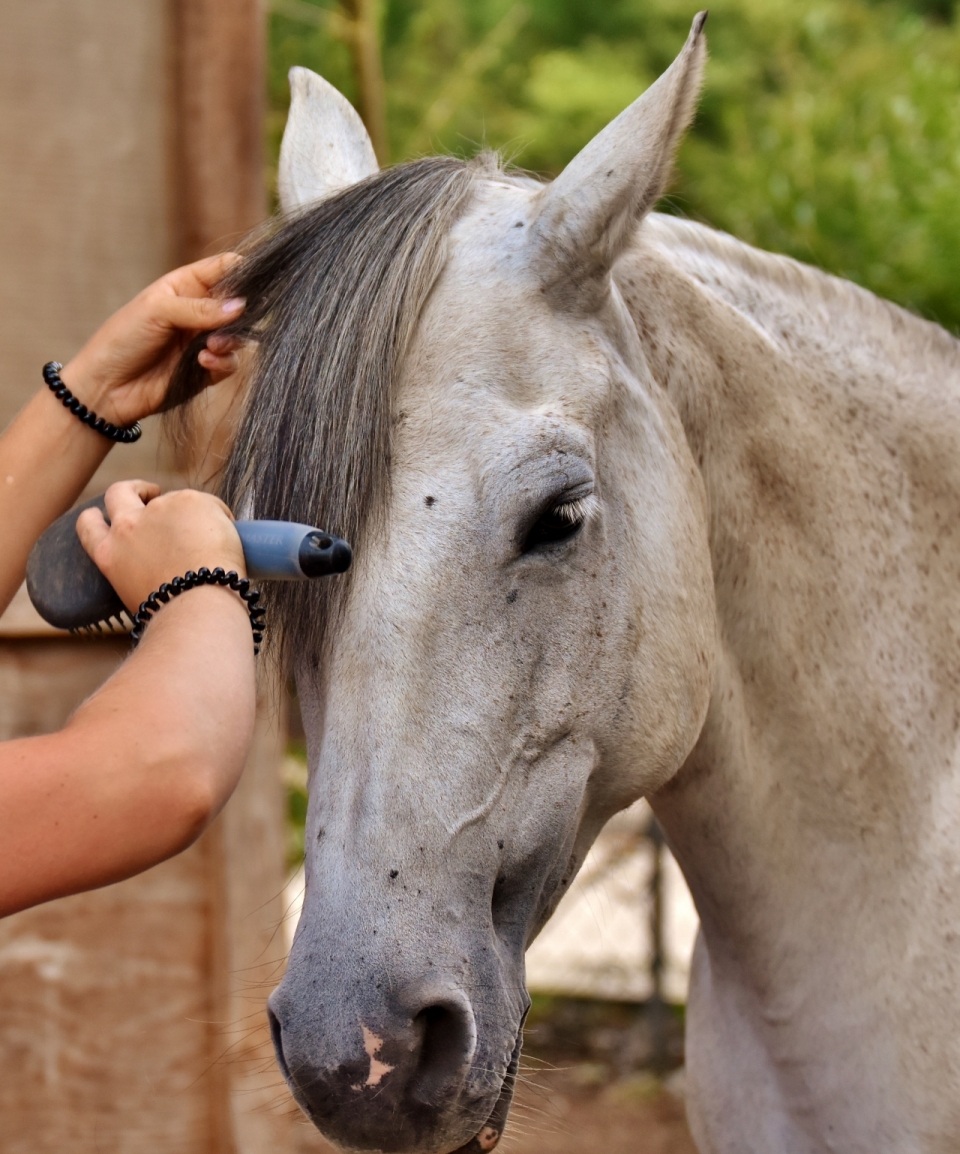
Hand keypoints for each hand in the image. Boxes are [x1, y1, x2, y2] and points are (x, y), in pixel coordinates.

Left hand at [57, 254, 245, 426]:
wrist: (107, 387)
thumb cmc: (122, 339)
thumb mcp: (157, 312)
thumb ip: (199, 308)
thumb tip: (241, 307)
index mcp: (186, 285)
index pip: (226, 268)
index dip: (244, 270)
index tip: (255, 283)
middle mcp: (200, 311)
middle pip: (239, 303)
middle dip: (241, 313)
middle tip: (231, 323)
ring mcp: (204, 340)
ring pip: (239, 335)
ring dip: (231, 341)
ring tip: (211, 347)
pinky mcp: (207, 369)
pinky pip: (230, 363)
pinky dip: (222, 362)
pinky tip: (202, 363)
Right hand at [76, 480, 245, 612]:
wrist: (198, 606)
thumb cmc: (175, 611)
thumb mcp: (138, 593)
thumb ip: (140, 567)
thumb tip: (162, 559)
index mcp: (109, 554)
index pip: (88, 524)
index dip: (97, 515)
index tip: (106, 511)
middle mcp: (127, 527)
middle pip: (119, 492)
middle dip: (134, 489)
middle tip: (151, 492)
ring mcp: (157, 510)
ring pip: (174, 500)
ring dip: (190, 514)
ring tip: (211, 545)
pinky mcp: (188, 500)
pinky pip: (208, 504)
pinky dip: (219, 518)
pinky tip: (226, 543)